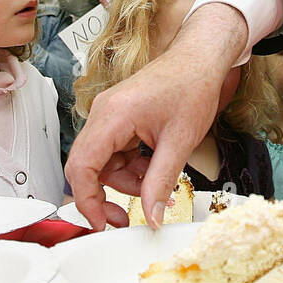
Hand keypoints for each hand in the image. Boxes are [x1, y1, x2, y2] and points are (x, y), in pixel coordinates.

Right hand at [65, 2, 247, 229]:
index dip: (86, 200)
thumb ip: (161, 183)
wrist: (201, 59)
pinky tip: (153, 167)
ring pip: (103, 162)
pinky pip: (115, 152)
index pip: (81, 166)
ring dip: (126, 180)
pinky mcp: (119, 118)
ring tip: (155, 182)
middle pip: (88, 166)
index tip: (101, 223)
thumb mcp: (180, 142)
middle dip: (107, 194)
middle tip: (127, 217)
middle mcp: (104, 113)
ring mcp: (110, 115)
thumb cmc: (192, 86)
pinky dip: (131, 167)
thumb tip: (152, 216)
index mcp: (113, 116)